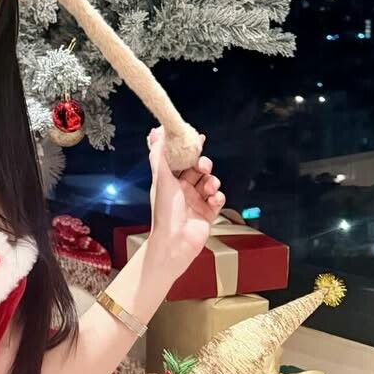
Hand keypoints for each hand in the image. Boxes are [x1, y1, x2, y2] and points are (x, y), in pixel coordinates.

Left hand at [145, 125, 225, 271]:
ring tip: (209, 188)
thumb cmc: (165, 212)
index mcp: (169, 182)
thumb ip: (158, 155)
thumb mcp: (161, 179)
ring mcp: (196, 202)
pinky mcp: (207, 213)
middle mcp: (182, 190)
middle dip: (203, 165)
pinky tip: (213, 200)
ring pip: (210, 182)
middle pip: (198, 170)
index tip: (199, 139)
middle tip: (204, 166)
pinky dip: (218, 197)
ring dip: (212, 182)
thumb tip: (154, 132)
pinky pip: (218, 199)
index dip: (189, 150)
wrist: (176, 241)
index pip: (181, 161)